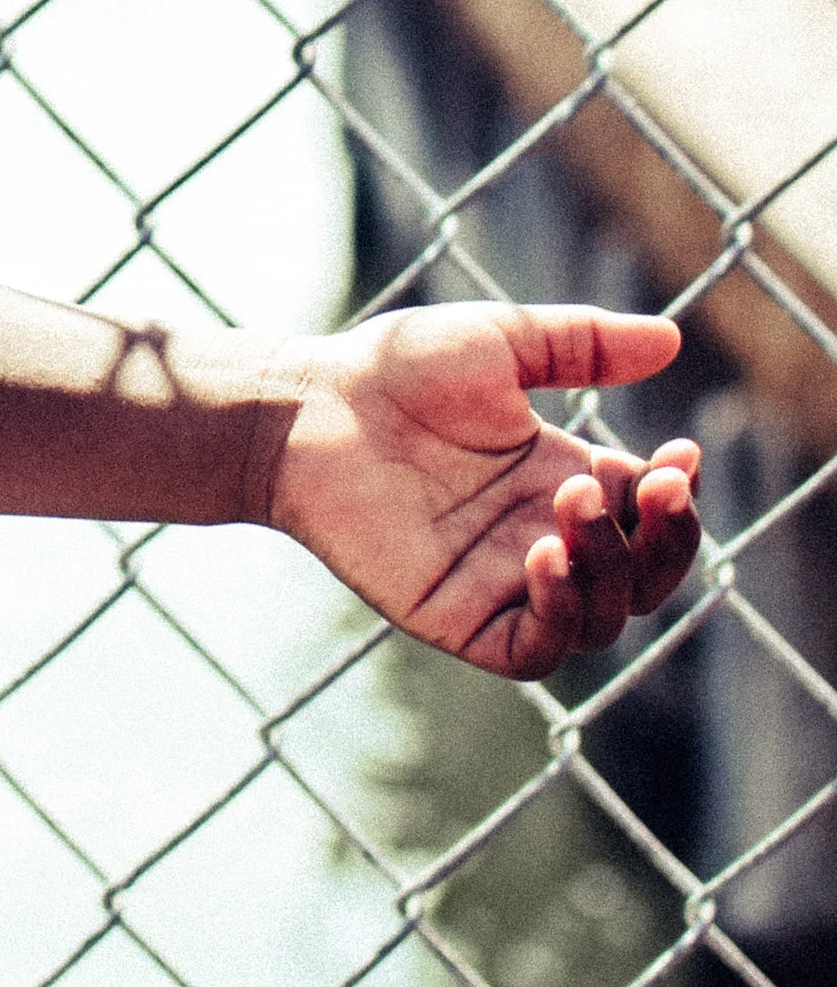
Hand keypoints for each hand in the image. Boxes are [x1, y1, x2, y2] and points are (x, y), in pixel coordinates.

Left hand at [257, 301, 698, 679]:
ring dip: (611, 566)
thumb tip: (673, 338)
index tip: (678, 456)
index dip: (676, 498)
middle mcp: (540, 538)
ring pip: (600, 617)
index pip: (648, 515)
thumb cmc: (394, 369)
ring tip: (573, 498)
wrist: (308, 406)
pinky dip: (560, 613)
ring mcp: (502, 583)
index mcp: (559, 480)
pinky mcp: (459, 618)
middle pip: (641, 577)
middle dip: (666, 541)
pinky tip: (548, 556)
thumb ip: (585, 344)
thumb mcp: (504, 343)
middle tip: (654, 486)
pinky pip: (534, 647)